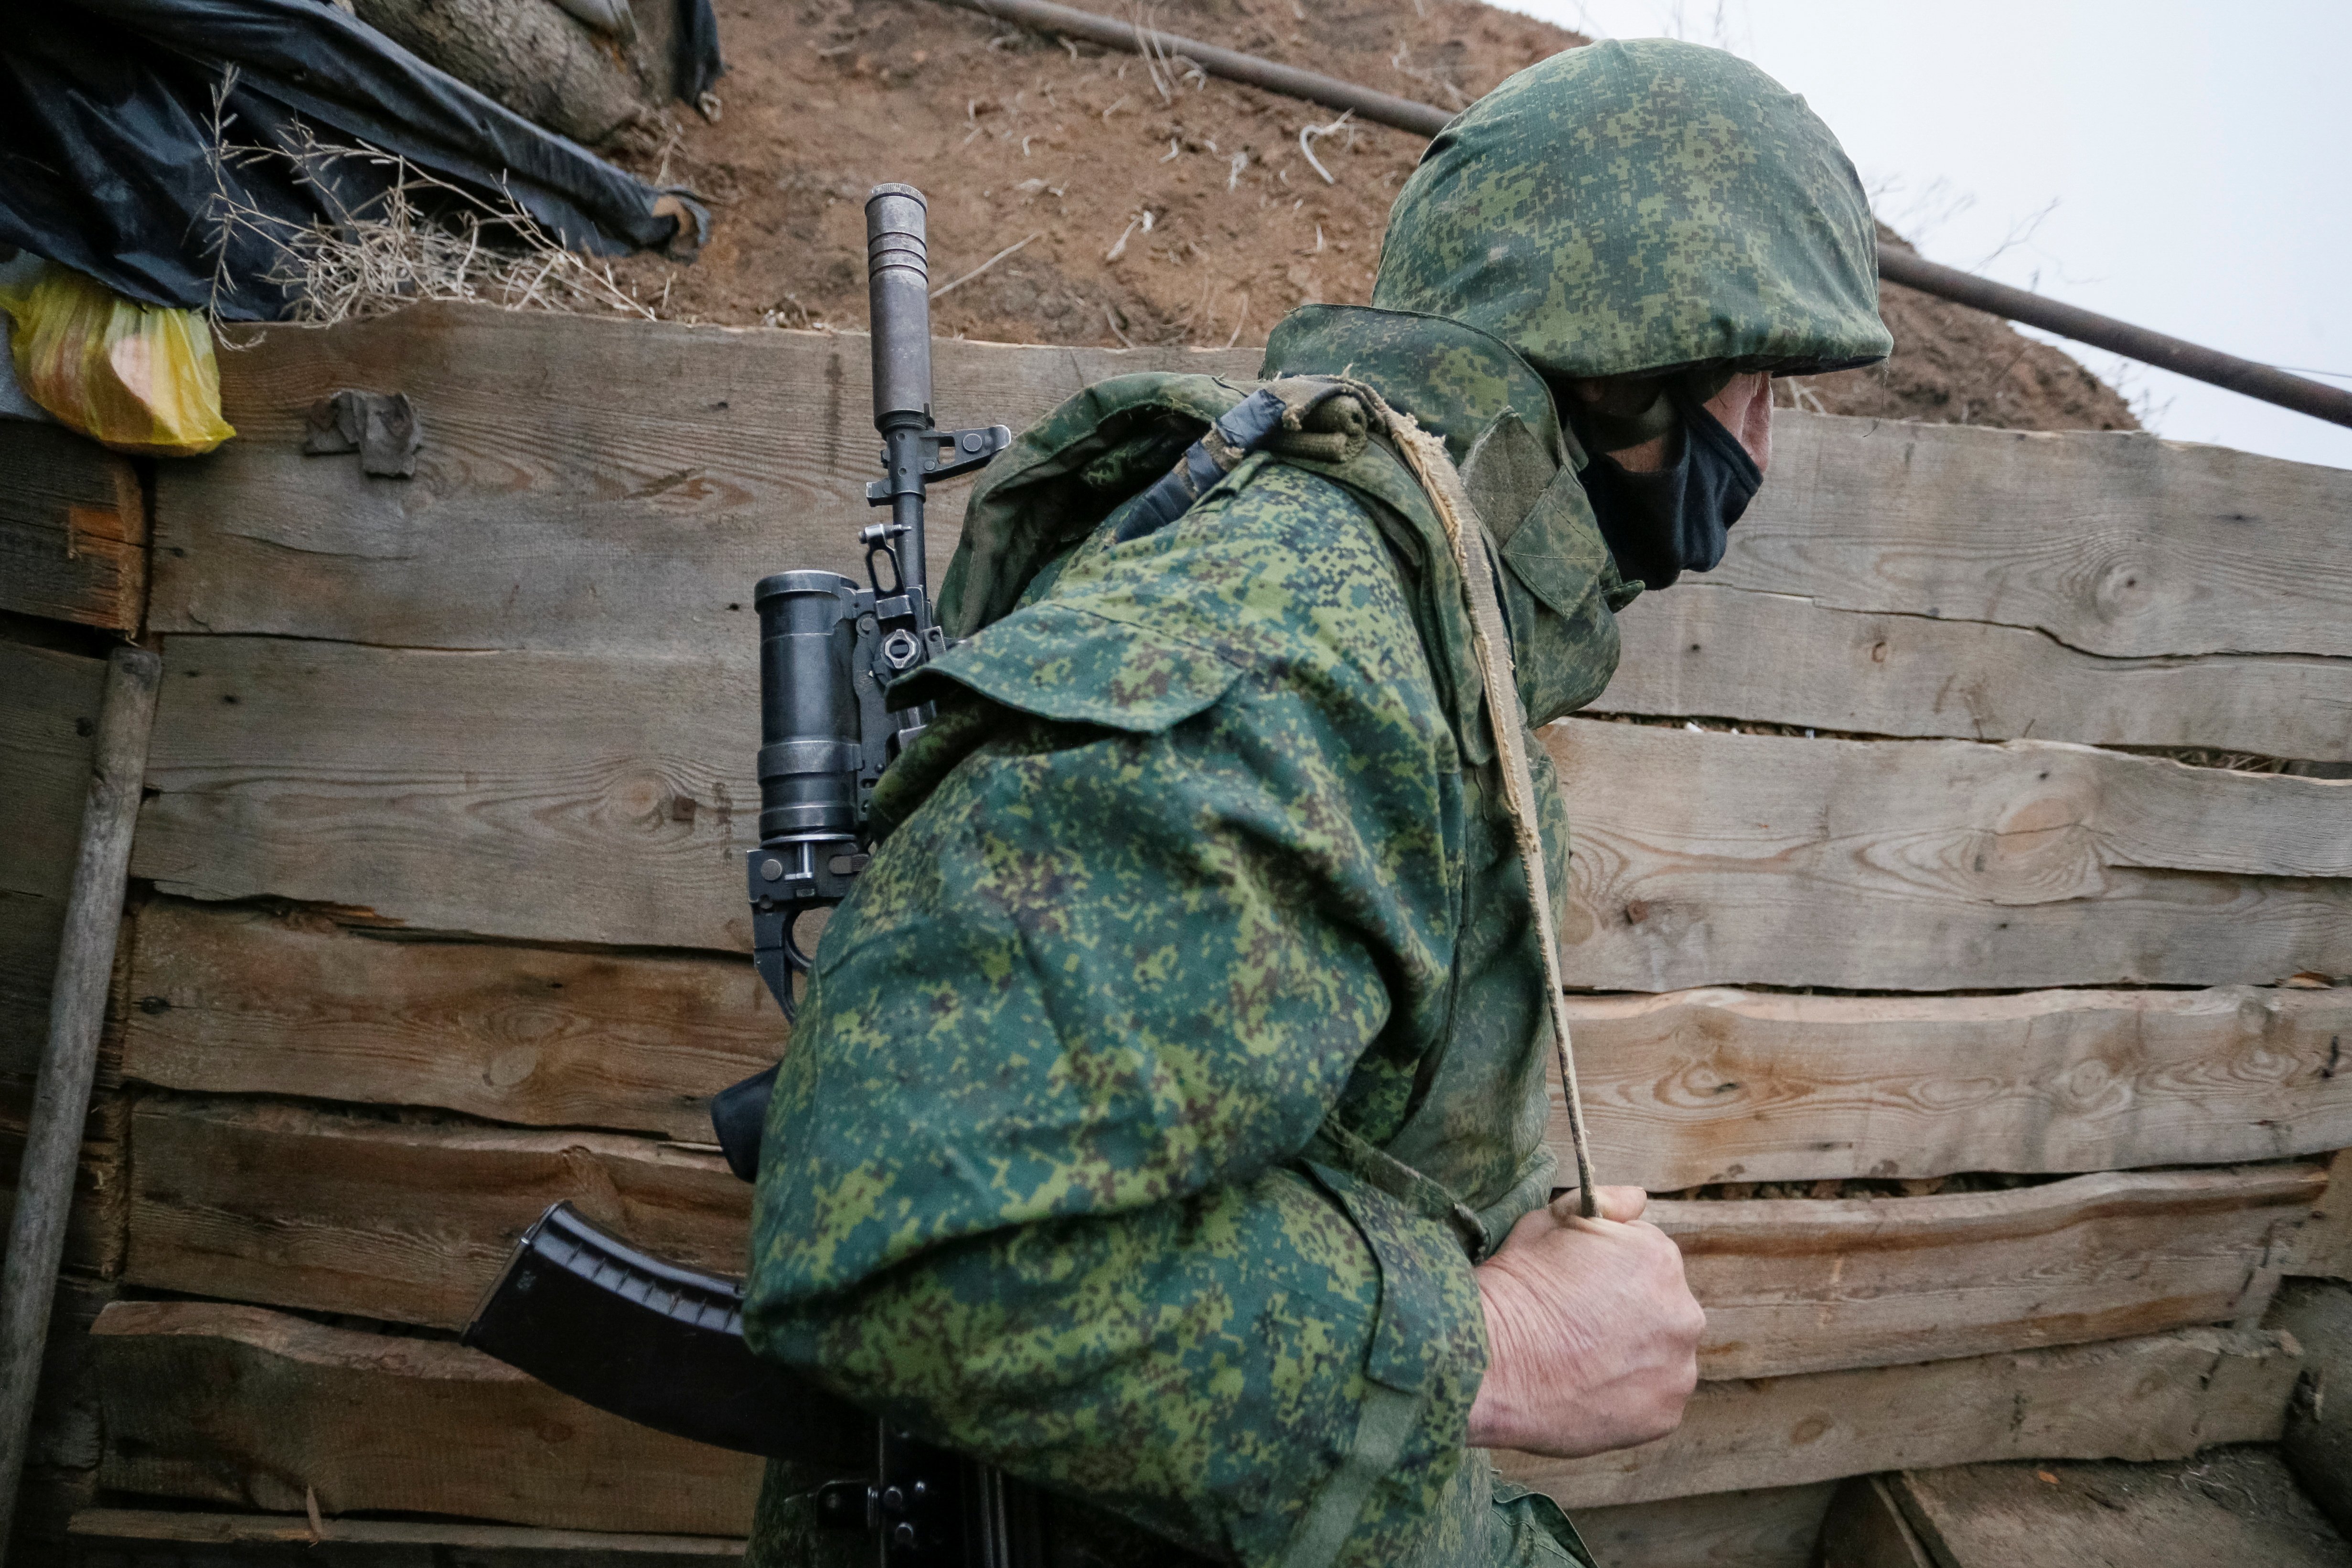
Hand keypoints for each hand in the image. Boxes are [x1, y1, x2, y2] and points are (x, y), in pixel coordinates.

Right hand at [1464, 1186, 1704, 1457]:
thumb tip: (1638, 1197)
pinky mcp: (1665, 1414)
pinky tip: (1587, 1389)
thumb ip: (1602, 1205)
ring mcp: (1677, 1369)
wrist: (1491, 1361)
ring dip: (1632, 1354)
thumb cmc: (1515, 1287)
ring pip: (1660, 1354)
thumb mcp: (1546, 1223)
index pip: (1643, 1255)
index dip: (1604, 1267)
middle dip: (1626, 1311)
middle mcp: (1683, 1312)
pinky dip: (1627, 1395)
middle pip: (1659, 1306)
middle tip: (1575, 1324)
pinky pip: (1653, 1397)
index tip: (1574, 1284)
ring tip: (1579, 1361)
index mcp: (1659, 1258)